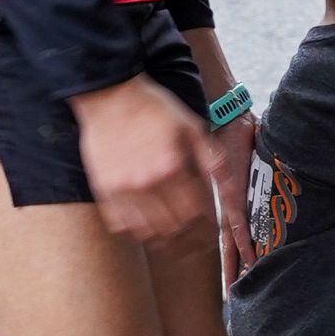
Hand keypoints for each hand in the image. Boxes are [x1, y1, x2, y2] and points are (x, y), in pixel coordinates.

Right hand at [69, 74, 212, 244]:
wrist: (109, 95)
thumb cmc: (153, 109)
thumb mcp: (192, 127)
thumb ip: (212, 160)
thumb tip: (230, 188)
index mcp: (172, 167)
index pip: (195, 213)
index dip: (206, 226)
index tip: (211, 229)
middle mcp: (147, 183)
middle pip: (173, 228)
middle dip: (189, 238)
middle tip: (196, 240)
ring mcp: (122, 189)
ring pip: (147, 232)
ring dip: (163, 240)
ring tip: (173, 239)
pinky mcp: (103, 189)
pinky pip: (120, 224)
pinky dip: (135, 231)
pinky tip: (145, 228)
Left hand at [204, 109, 257, 288]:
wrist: (230, 116)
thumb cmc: (231, 135)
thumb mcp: (234, 162)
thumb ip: (240, 178)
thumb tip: (253, 185)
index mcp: (226, 199)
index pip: (226, 234)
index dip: (229, 257)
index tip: (231, 278)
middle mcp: (227, 203)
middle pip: (225, 244)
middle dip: (229, 270)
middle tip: (230, 297)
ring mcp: (231, 200)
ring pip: (230, 240)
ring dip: (234, 264)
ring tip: (236, 288)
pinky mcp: (236, 193)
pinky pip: (240, 223)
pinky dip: (244, 243)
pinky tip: (249, 261)